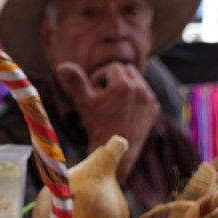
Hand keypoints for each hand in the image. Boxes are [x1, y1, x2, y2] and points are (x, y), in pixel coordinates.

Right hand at [55, 60, 158, 178]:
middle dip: (114, 78)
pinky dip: (135, 98)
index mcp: (124, 85)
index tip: (94, 89)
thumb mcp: (84, 103)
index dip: (100, 76)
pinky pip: (145, 95)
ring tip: (113, 102)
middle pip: (128, 70)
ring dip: (125, 86)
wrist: (115, 151)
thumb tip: (63, 66)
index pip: (113, 67)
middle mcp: (140, 89)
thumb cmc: (97, 127)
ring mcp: (149, 100)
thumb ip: (76, 82)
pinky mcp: (154, 110)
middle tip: (103, 94)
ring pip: (137, 81)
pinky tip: (124, 111)